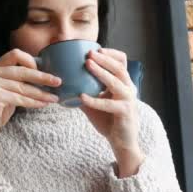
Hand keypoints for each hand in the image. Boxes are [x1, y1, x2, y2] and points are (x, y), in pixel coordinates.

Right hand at [0, 48, 61, 142]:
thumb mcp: (6, 91)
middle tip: (58, 82)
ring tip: (54, 98)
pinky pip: (20, 98)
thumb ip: (17, 81)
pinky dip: (34, 102)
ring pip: (23, 87)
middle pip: (22, 71)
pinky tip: (43, 104)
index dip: (31, 61)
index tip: (44, 70)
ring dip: (41, 93)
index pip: (15, 54)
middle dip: (43, 77)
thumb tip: (43, 76)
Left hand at [79, 48, 143, 176]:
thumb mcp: (94, 103)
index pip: (122, 62)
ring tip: (87, 65)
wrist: (122, 142)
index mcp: (123, 84)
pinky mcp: (125, 112)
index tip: (95, 49)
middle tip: (89, 53)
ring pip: (116, 81)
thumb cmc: (108, 120)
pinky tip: (82, 97)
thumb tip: (63, 83)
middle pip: (119, 67)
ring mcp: (128, 100)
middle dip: (104, 58)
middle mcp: (128, 89)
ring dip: (101, 72)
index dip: (110, 54)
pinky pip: (108, 104)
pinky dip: (95, 100)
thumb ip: (84, 91)